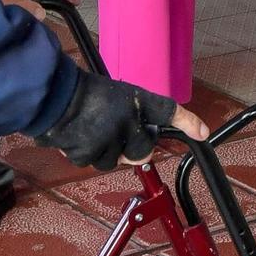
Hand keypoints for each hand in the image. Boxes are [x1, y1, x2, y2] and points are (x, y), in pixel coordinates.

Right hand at [38, 76, 206, 170]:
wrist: (52, 97)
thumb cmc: (82, 93)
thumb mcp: (116, 97)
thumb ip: (132, 118)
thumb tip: (144, 143)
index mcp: (135, 101)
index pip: (168, 111)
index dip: (188, 122)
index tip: (202, 132)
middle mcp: (128, 121)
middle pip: (142, 151)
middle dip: (131, 149)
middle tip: (114, 133)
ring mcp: (109, 139)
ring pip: (114, 160)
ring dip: (104, 151)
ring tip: (90, 130)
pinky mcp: (89, 153)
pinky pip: (92, 161)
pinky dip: (84, 152)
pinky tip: (77, 135)